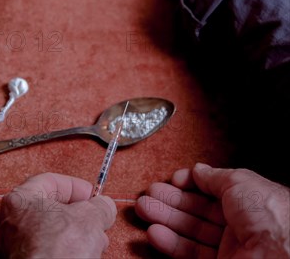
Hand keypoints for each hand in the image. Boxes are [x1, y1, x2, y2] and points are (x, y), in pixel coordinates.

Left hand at [0, 172, 116, 257]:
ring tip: (95, 241)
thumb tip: (104, 206)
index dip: (75, 186)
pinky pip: (47, 250)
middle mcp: (12, 223)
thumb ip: (99, 205)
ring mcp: (16, 247)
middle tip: (95, 218)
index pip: (49, 181)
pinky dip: (66, 249)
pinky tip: (83, 254)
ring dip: (76, 233)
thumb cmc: (60, 248)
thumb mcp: (91, 216)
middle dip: (79, 214)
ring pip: (50, 232)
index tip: (92, 194)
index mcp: (21, 201)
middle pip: (50, 208)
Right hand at [136, 163, 289, 257]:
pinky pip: (190, 254)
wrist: (279, 251)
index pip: (211, 192)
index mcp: (244, 200)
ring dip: (165, 219)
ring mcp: (227, 248)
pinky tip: (155, 232)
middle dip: (171, 201)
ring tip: (144, 209)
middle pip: (196, 211)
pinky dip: (170, 244)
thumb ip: (214, 177)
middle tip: (149, 194)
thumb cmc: (267, 211)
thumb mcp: (237, 181)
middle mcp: (236, 224)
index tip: (173, 180)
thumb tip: (198, 170)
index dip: (190, 185)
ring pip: (189, 232)